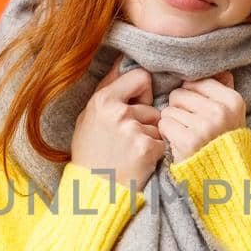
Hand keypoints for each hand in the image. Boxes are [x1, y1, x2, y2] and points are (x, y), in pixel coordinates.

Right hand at [71, 55, 165, 188]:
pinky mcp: (146, 148)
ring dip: (150, 137)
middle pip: (152, 106)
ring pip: (158, 124)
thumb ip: (107, 88)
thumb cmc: (91, 152)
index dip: (143, 91)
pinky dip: (155, 152)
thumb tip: (123, 60)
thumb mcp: (88, 117)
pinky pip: (162, 141)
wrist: (94, 190)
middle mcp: (118, 112)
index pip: (141, 77)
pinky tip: (138, 161)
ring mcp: (133, 130)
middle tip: (126, 139)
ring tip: (130, 151)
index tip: (136, 105)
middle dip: (146, 120)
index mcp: (102, 100)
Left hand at [159, 70, 244, 161]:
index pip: (195, 82)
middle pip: (179, 94)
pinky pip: (164, 124)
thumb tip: (219, 68)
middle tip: (189, 125)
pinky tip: (178, 142)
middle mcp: (220, 111)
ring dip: (172, 122)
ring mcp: (204, 126)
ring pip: (169, 109)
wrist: (223, 178)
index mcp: (233, 100)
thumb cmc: (223, 143)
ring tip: (185, 135)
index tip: (198, 111)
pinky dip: (167, 134)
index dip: (191, 96)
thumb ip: (224, 90)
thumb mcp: (233, 115)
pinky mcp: (188, 141)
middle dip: (179, 109)